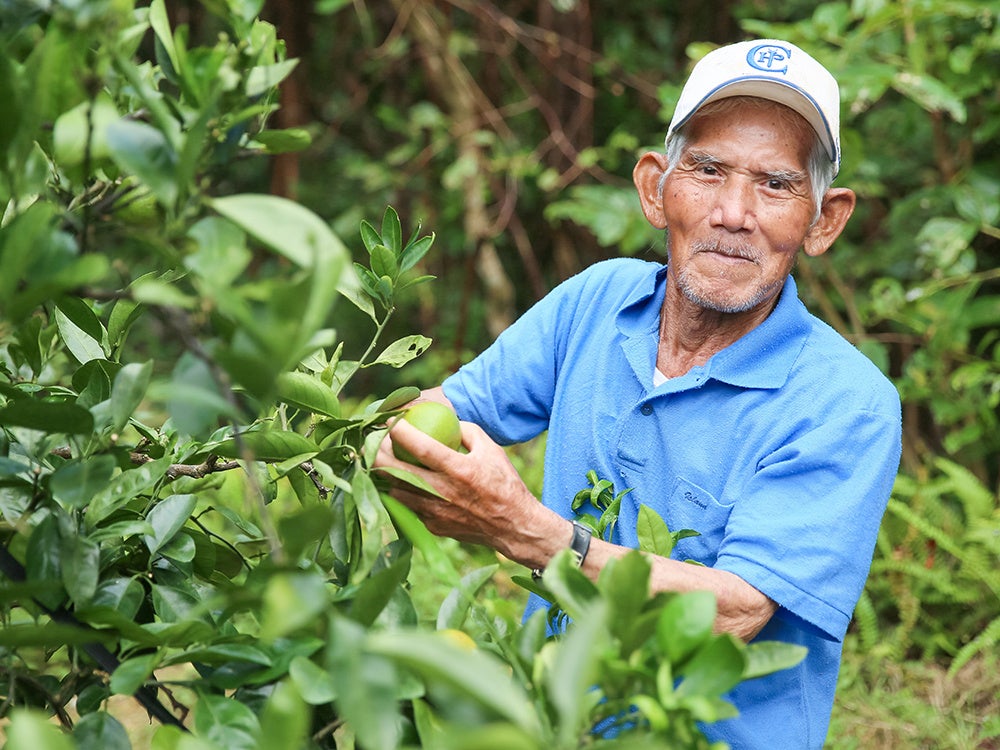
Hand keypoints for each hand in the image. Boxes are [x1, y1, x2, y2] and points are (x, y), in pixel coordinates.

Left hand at [374, 416, 561, 565]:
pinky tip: (401, 481)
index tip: (390, 421)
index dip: (400, 432)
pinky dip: (401, 492)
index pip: (421, 447)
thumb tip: (445, 421)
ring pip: (394, 491)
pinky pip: (408, 506)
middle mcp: (442, 492)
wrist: (512, 526)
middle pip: (395, 471)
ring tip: (382, 460)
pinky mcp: (431, 526)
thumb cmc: (504, 484)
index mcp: (459, 470)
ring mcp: (433, 513)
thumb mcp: (491, 449)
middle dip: (377, 453)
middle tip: (374, 442)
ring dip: (385, 474)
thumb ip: (466, 431)